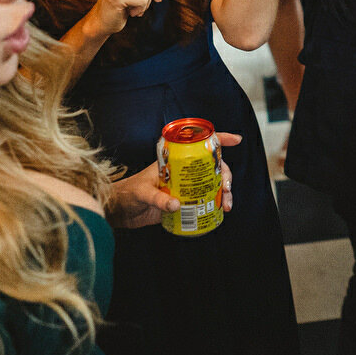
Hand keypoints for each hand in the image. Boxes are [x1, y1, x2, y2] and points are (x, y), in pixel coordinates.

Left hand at [108, 132, 242, 226]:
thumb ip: (158, 198)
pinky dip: (212, 207)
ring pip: (211, 185)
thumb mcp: (142, 193)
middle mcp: (182, 172)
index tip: (236, 140)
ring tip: (225, 206)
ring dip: (222, 194)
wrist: (119, 211)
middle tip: (227, 189)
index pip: (199, 144)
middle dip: (225, 176)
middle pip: (212, 168)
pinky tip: (218, 214)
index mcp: (174, 161)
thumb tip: (177, 205)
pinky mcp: (182, 204)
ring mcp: (183, 188)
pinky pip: (203, 203)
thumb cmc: (127, 194)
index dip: (219, 140)